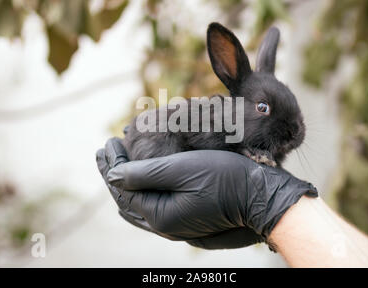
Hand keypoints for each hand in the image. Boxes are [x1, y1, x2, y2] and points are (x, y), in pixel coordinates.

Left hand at [96, 138, 317, 249]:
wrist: (261, 196)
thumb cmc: (225, 178)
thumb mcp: (181, 170)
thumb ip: (144, 174)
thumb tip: (114, 174)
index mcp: (159, 215)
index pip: (122, 188)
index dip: (111, 164)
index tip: (107, 142)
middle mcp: (165, 225)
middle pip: (128, 199)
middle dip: (114, 174)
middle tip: (106, 152)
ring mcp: (177, 225)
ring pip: (140, 206)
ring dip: (127, 185)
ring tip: (119, 166)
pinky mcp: (188, 219)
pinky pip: (155, 209)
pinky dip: (143, 193)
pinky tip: (145, 183)